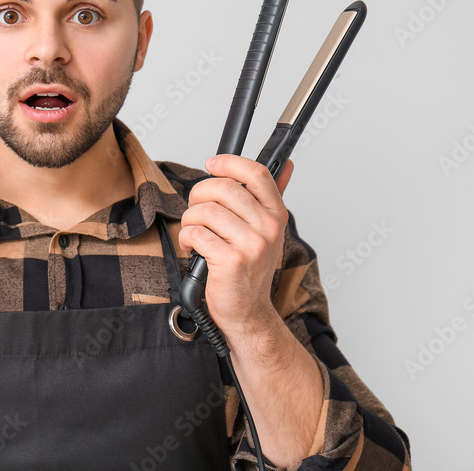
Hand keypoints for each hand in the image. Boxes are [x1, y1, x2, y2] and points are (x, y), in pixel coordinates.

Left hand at [178, 155, 293, 337]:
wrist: (248, 311)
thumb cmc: (250, 269)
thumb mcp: (267, 230)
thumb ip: (271, 197)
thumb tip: (285, 164)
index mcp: (276, 215)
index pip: (257, 174)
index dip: (230, 162)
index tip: (212, 164)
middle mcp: (268, 228)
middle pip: (224, 188)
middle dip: (199, 194)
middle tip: (195, 207)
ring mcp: (251, 245)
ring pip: (206, 210)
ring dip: (190, 219)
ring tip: (195, 231)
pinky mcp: (230, 260)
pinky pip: (197, 233)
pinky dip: (187, 237)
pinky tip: (193, 246)